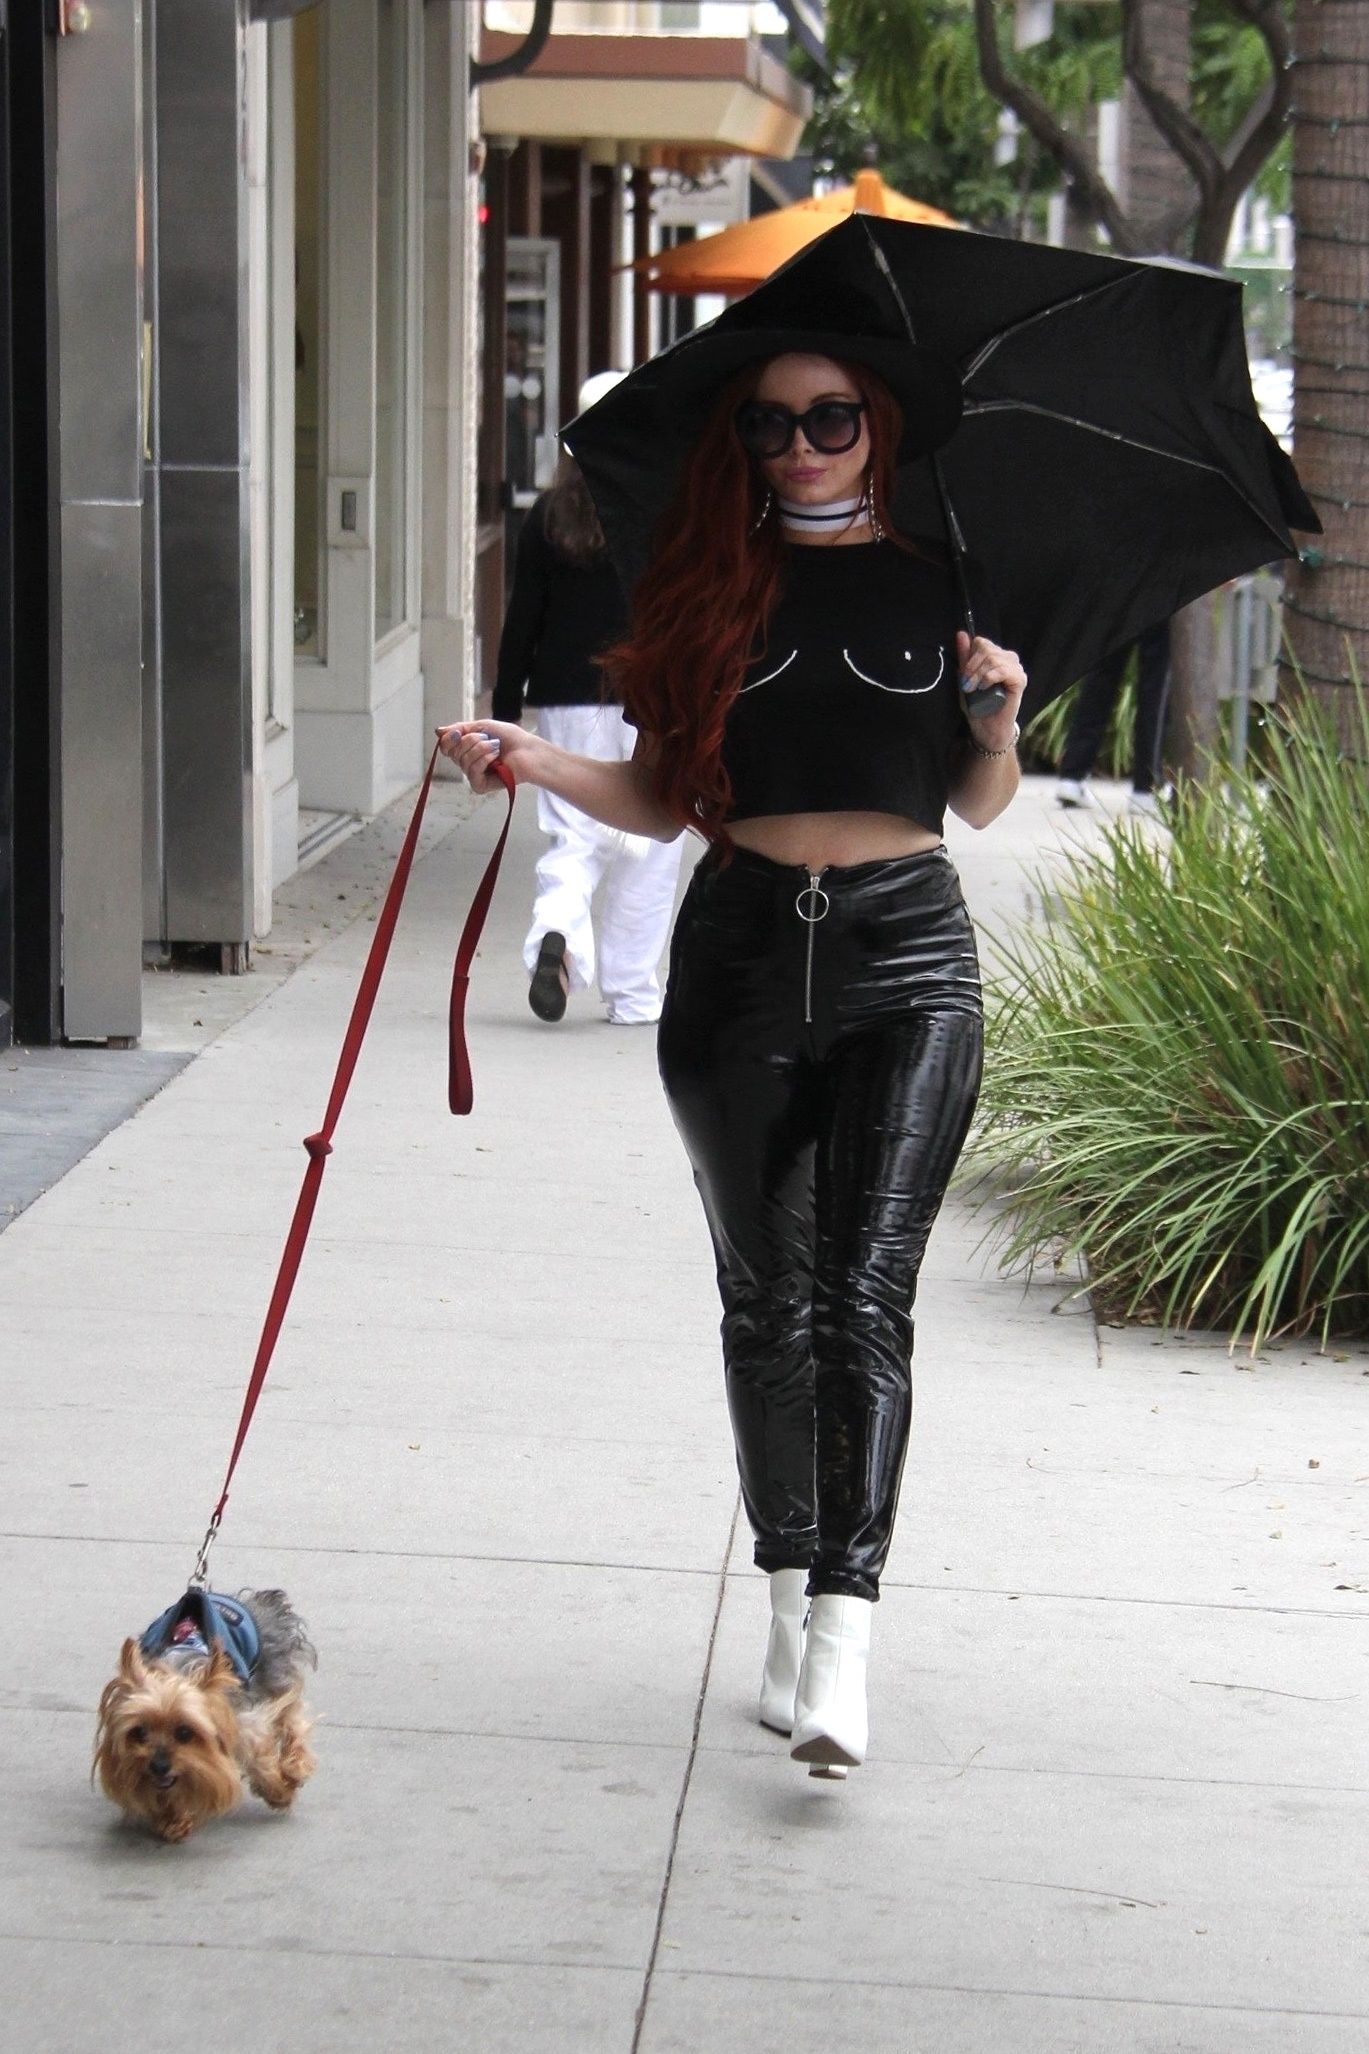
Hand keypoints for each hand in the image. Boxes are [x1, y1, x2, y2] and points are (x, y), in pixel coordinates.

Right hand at [436, 719, 535, 794]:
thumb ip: (460, 728)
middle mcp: (468, 764)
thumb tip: (437, 732)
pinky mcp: (480, 786)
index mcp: (467, 750)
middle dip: (470, 741)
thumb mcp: (482, 726)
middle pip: (453, 753)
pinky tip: (496, 758)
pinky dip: (483, 760)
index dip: (448, 740)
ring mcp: (474, 776)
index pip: (446, 748)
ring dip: (480, 748)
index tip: (458, 732)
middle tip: (488, 738)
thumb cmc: (511, 739)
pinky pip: (471, 771)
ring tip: (496, 747)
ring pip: (463, 760)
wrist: (529, 750)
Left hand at [956, 630, 1026, 751]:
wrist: (987, 728)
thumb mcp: (966, 679)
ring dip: (978, 674)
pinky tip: (984, 687)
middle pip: (986, 648)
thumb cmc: (977, 705)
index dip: (969, 657)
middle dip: (971, 667)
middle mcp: (1009, 659)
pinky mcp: (1020, 681)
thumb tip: (961, 634)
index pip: (982, 643)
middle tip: (966, 685)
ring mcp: (1016, 669)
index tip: (963, 676)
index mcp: (997, 656)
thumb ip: (964, 657)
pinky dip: (990, 677)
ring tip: (973, 689)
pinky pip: (1004, 670)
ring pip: (994, 658)